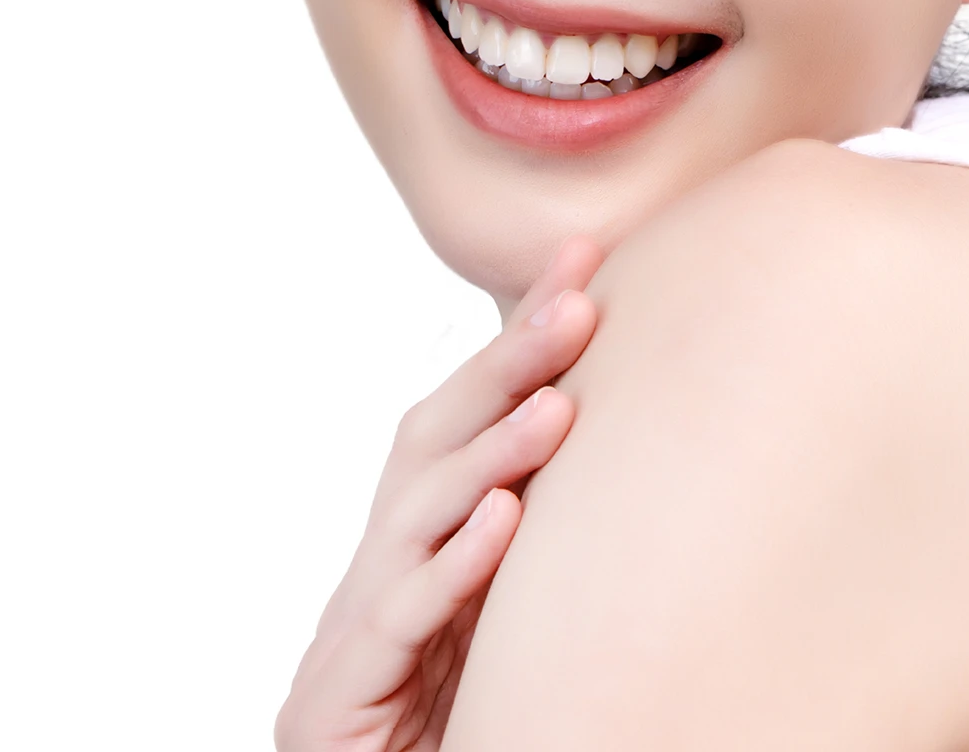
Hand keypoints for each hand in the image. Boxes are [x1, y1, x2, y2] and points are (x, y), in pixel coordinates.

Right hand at [275, 236, 603, 751]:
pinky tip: (504, 521)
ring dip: (489, 455)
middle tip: (577, 302)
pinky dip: (453, 566)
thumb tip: (634, 454)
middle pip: (430, 448)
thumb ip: (541, 554)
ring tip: (558, 406)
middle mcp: (373, 580)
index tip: (583, 264)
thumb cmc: (462, 737)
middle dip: (502, 370)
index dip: (516, 344)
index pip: (464, 426)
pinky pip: (399, 621)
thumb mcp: (513, 633)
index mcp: (415, 557)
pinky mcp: (334, 701)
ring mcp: (345, 639)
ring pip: (412, 521)